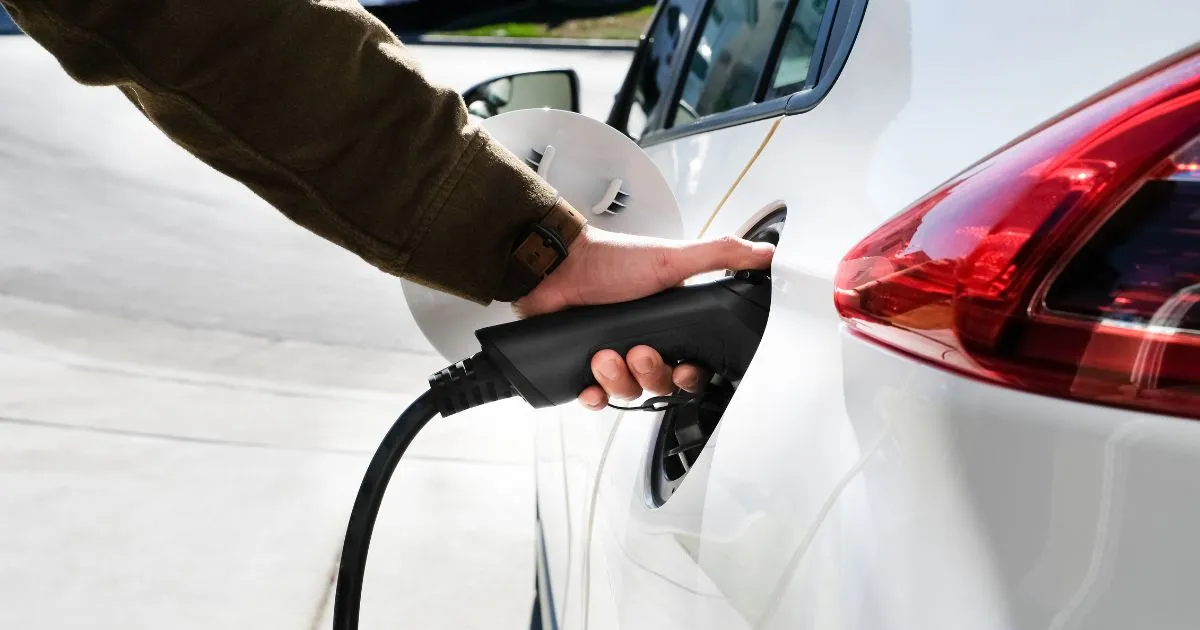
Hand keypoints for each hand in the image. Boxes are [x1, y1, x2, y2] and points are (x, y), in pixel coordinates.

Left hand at [513, 226, 773, 409]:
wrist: (556, 266)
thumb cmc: (611, 260)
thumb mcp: (672, 258)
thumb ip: (719, 256)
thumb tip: (764, 252)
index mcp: (669, 324)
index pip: (692, 366)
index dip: (691, 376)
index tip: (685, 369)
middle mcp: (643, 342)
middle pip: (661, 384)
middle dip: (651, 372)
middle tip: (638, 351)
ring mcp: (612, 356)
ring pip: (627, 392)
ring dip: (618, 378)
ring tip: (605, 354)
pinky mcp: (583, 366)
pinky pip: (595, 398)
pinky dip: (593, 396)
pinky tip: (589, 385)